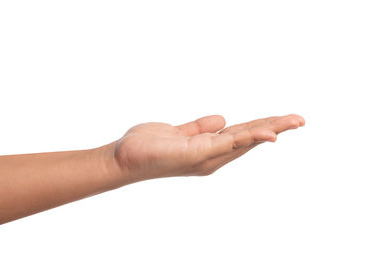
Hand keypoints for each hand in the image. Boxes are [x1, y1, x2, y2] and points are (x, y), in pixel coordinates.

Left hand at [112, 114, 304, 182]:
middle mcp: (212, 155)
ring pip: (244, 140)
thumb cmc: (149, 147)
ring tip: (294, 122)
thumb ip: (201, 128)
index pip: (242, 135)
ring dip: (270, 130)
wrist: (124, 158)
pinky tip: (266, 133)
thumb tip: (223, 119)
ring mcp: (206, 156)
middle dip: (276, 128)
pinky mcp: (197, 153)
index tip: (284, 119)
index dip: (264, 126)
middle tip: (301, 120)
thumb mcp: (180, 133)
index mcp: (210, 148)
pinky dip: (248, 138)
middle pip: (249, 138)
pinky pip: (227, 143)